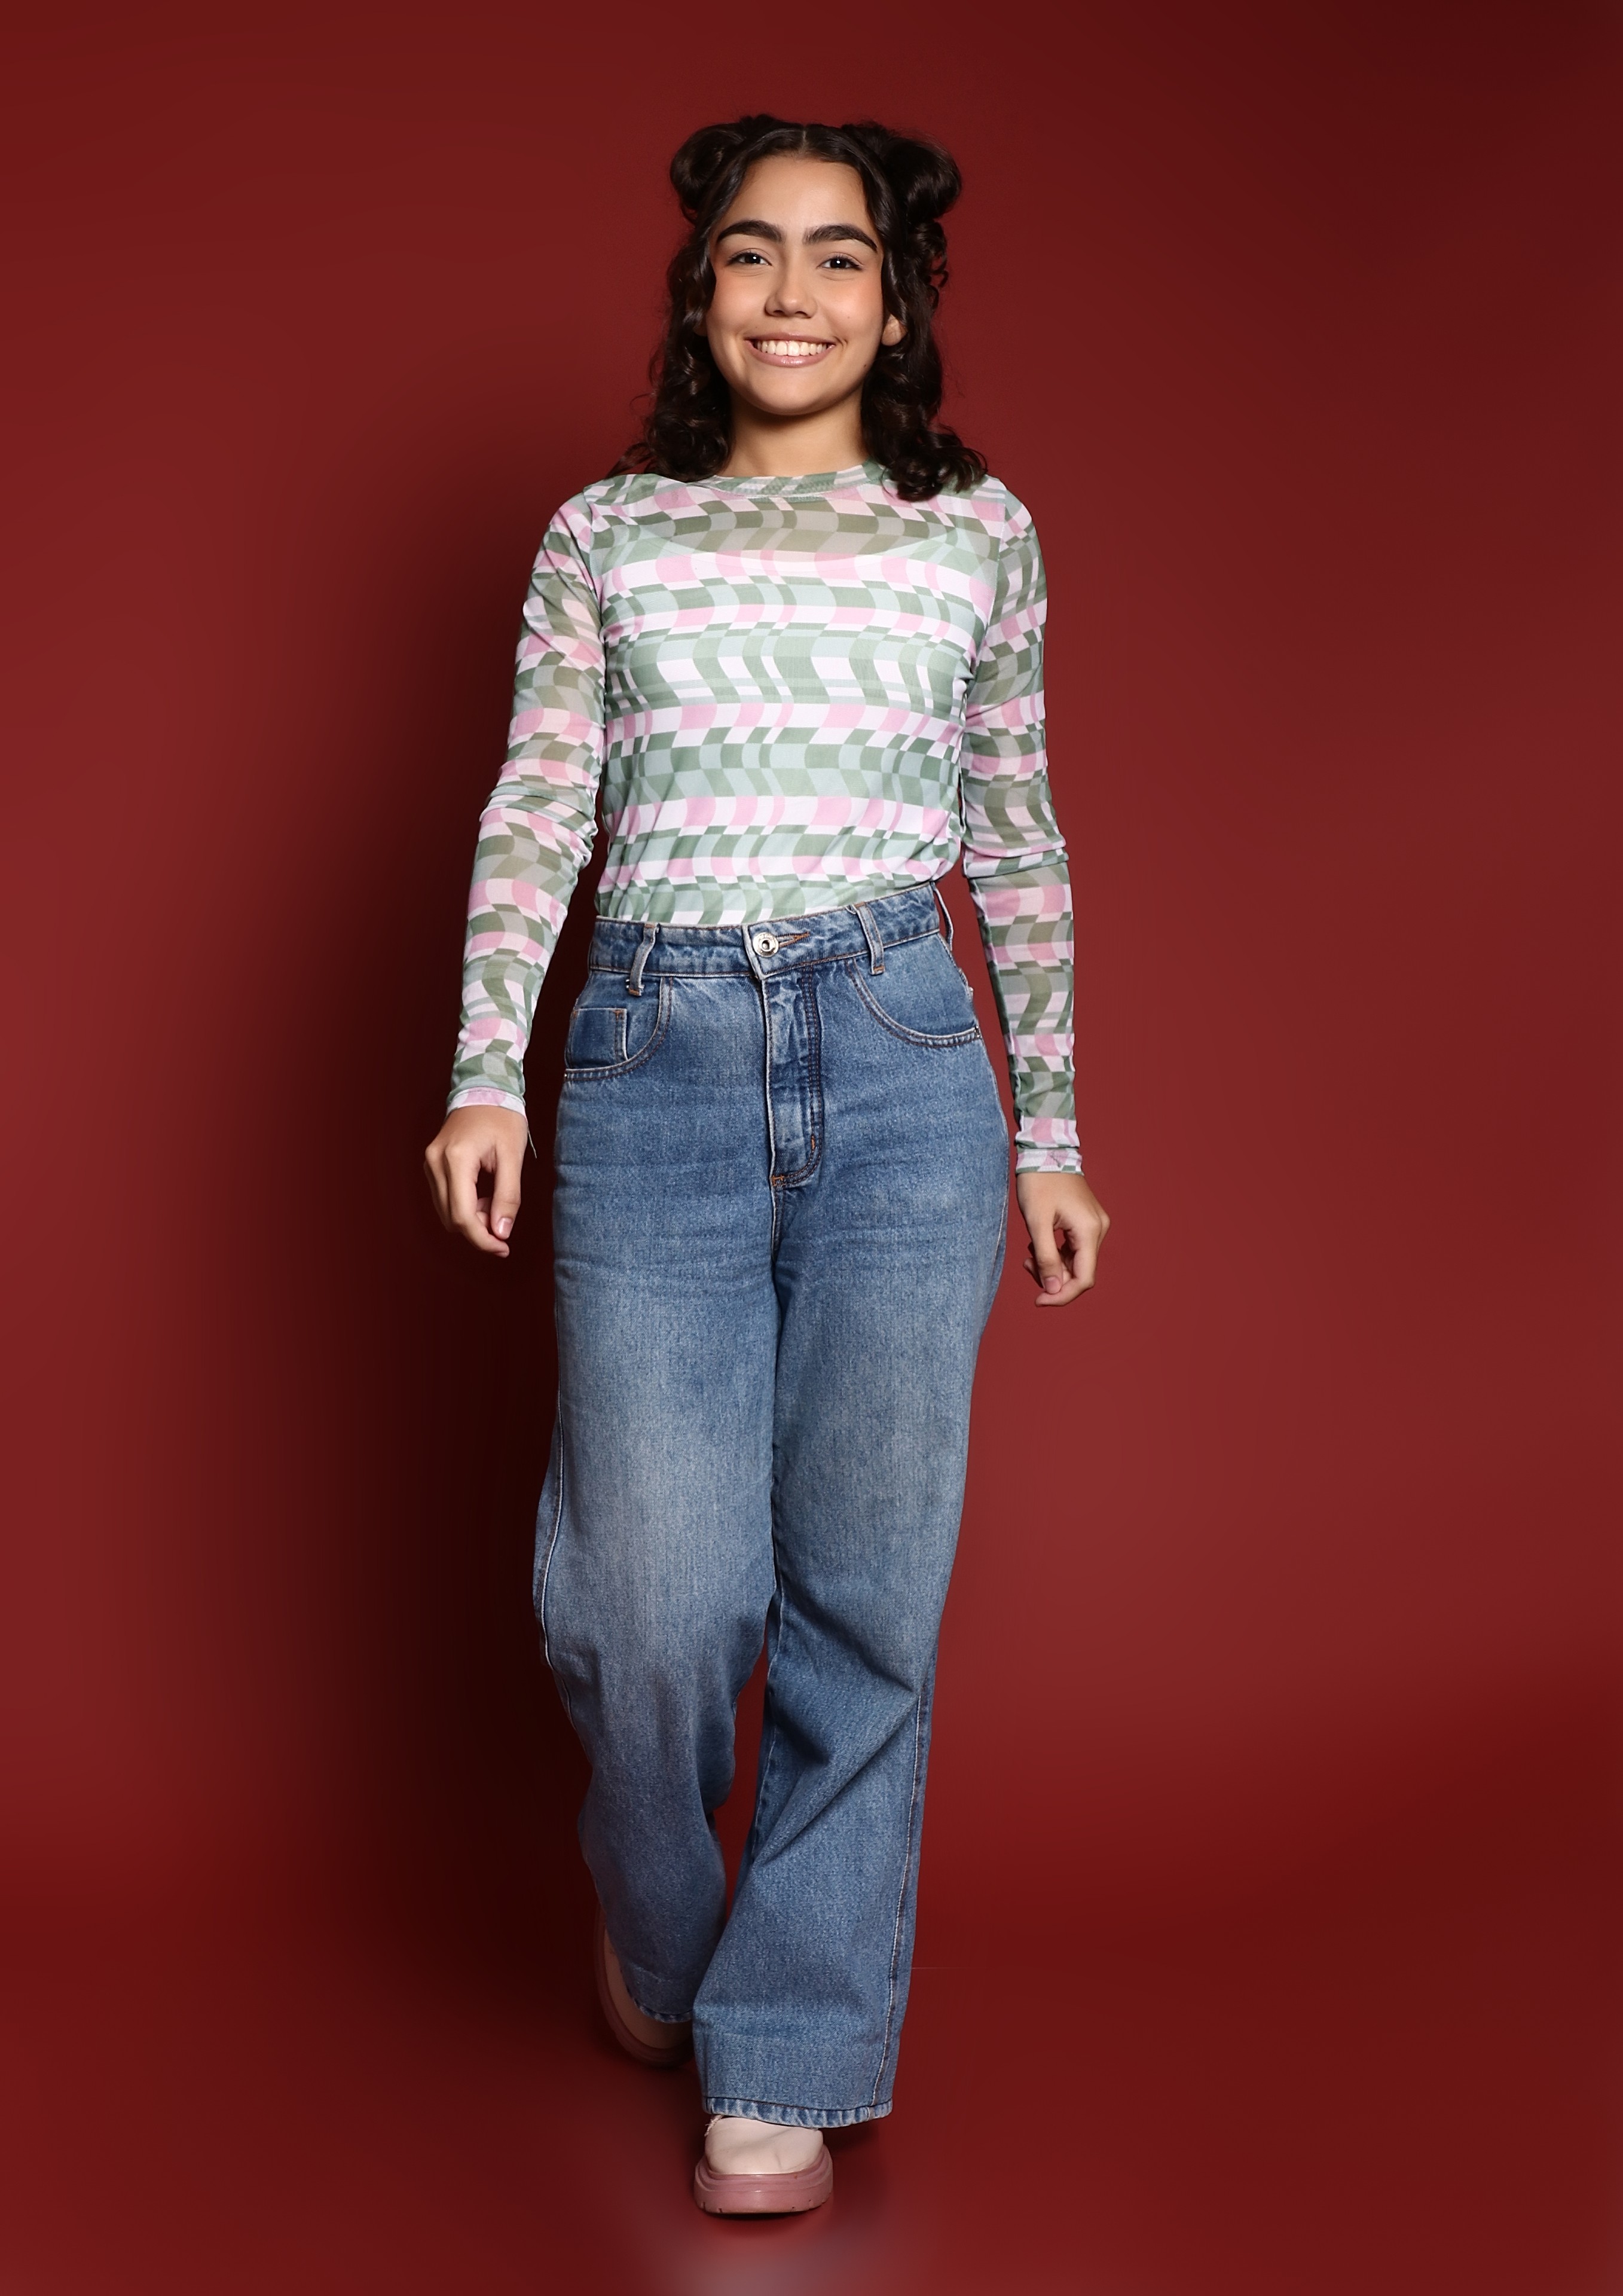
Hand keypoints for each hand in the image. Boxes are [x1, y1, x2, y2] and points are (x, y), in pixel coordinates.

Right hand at [423, 1105, 528, 1257]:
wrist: (484, 1090)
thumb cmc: (502, 1118)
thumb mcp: (513, 1156)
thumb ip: (508, 1196)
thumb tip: (501, 1232)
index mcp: (456, 1159)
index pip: (463, 1216)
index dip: (483, 1239)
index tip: (503, 1248)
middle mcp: (435, 1162)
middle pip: (452, 1218)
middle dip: (479, 1230)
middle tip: (503, 1222)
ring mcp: (429, 1163)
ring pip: (446, 1212)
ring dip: (471, 1219)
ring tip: (493, 1203)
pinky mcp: (431, 1165)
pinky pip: (444, 1199)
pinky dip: (463, 1207)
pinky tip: (481, 1195)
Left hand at [1016, 1171, 1109, 1305]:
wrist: (1046, 1151)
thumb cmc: (1039, 1183)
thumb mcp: (1036, 1222)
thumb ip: (1046, 1258)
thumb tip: (1053, 1290)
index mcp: (1089, 1230)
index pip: (1084, 1279)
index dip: (1062, 1295)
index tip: (1038, 1300)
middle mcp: (1098, 1229)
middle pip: (1080, 1272)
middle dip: (1053, 1278)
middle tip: (1026, 1266)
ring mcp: (1094, 1225)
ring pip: (1076, 1262)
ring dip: (1052, 1266)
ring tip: (1028, 1257)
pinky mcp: (1086, 1221)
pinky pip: (1074, 1249)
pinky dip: (1056, 1254)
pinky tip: (1037, 1247)